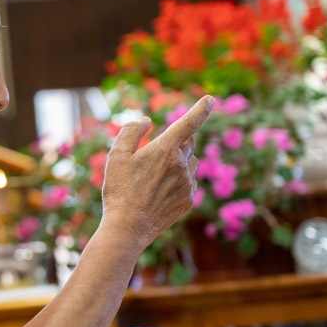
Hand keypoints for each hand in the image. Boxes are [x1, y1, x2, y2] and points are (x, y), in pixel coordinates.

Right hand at [100, 95, 214, 247]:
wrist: (128, 227)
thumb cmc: (119, 189)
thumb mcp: (116, 155)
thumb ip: (132, 132)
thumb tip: (147, 121)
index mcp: (165, 149)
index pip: (189, 122)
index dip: (201, 109)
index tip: (210, 99)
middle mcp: (181, 164)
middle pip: (188, 142)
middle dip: (178, 141)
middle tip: (158, 152)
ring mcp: (187, 184)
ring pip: (191, 162)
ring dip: (179, 161)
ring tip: (154, 176)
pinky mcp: (188, 200)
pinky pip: (190, 182)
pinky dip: (179, 179)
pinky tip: (159, 191)